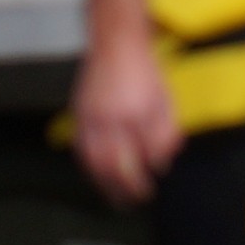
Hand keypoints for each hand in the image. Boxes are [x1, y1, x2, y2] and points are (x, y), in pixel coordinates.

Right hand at [69, 34, 180, 208]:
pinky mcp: (79, 113)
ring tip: (113, 196)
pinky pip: (80, 148)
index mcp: (135, 114)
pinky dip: (88, 166)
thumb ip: (165, 135)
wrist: (116, 42)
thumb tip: (159, 164)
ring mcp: (91, 116)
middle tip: (132, 202)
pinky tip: (97, 174)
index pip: (139, 158)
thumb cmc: (144, 71)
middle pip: (112, 166)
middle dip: (122, 189)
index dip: (143, 179)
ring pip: (93, 161)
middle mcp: (110, 119)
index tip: (149, 189)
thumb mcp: (165, 101)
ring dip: (103, 183)